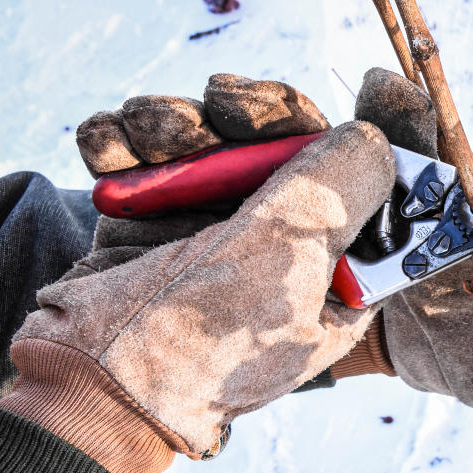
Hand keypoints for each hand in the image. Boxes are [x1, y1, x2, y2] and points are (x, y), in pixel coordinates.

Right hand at [0, 70, 433, 472]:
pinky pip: (153, 161)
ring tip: (149, 127)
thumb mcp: (284, 262)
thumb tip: (375, 135)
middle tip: (225, 100)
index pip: (380, 191)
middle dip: (258, 116)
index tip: (384, 84)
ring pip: (220, 144)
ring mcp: (221, 232)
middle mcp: (287, 248)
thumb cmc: (200, 342)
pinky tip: (113, 143)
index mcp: (341, 273)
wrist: (86, 388)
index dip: (386, 135)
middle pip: (295, 151)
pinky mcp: (158, 221)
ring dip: (181, 122)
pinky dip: (129, 142)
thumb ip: (333, 189)